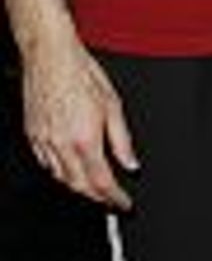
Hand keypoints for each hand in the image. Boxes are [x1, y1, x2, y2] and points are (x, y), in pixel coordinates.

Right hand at [22, 29, 137, 208]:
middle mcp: (62, 145)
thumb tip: (131, 163)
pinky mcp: (32, 135)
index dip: (115, 198)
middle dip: (97, 198)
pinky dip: (60, 172)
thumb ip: (122, 140)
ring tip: (93, 187)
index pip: (102, 182)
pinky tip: (69, 169)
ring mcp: (44, 141)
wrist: (51, 57)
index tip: (123, 203)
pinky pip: (45, 164)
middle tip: (111, 199)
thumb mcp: (113, 106)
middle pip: (79, 186)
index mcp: (85, 139)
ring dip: (78, 187)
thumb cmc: (81, 74)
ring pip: (61, 178)